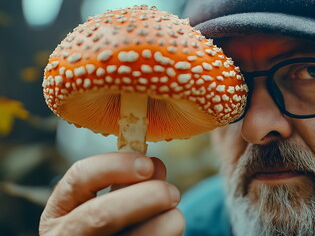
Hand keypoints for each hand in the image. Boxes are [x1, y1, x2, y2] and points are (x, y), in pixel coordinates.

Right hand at [39, 152, 184, 235]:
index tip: (148, 164)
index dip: (116, 166)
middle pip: (102, 215)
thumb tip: (156, 167)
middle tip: (172, 193)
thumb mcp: (102, 205)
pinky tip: (166, 232)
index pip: (80, 177)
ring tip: (174, 218)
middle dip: (146, 197)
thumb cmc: (103, 229)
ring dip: (165, 223)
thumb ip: (126, 185)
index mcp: (59, 213)